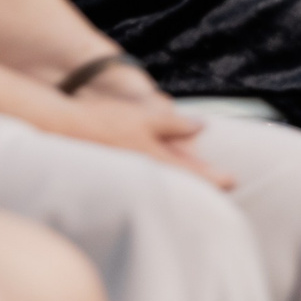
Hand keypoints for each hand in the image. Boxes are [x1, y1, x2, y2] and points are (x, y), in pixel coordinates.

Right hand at [58, 88, 233, 187]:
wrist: (68, 129)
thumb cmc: (107, 122)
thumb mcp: (146, 117)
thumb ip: (174, 123)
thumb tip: (201, 125)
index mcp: (157, 159)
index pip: (193, 172)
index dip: (214, 177)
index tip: (232, 180)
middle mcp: (148, 170)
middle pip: (181, 180)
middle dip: (201, 182)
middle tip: (223, 184)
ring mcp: (134, 172)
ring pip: (166, 178)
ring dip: (182, 178)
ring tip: (197, 178)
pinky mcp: (122, 169)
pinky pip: (149, 173)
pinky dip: (162, 173)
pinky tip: (161, 168)